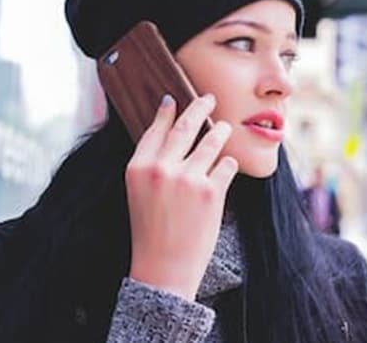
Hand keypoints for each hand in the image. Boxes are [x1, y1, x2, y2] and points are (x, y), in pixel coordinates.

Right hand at [125, 94, 237, 300]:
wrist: (163, 267)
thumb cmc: (151, 230)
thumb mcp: (138, 192)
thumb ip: (151, 163)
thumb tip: (169, 128)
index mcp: (138, 167)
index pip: (156, 129)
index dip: (167, 111)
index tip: (174, 99)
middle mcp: (161, 168)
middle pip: (186, 125)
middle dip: (200, 107)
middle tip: (209, 98)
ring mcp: (187, 179)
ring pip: (212, 140)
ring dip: (220, 131)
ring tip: (224, 128)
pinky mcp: (211, 191)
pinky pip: (226, 165)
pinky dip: (227, 164)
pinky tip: (225, 166)